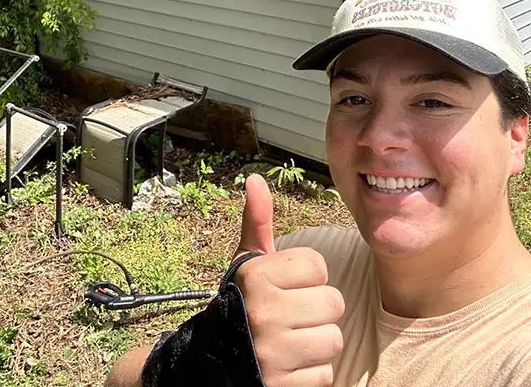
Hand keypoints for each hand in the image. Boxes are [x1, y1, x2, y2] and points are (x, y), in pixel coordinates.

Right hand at [233, 175, 344, 386]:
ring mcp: (272, 353)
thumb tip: (255, 178)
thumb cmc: (240, 300)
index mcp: (257, 276)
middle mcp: (263, 312)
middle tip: (291, 315)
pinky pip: (325, 375)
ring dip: (316, 343)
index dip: (307, 276)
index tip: (286, 286)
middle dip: (316, 310)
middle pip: (333, 303)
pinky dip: (311, 373)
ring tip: (291, 340)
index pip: (318, 266)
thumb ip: (257, 219)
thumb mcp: (246, 261)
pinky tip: (289, 365)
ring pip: (333, 341)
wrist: (212, 360)